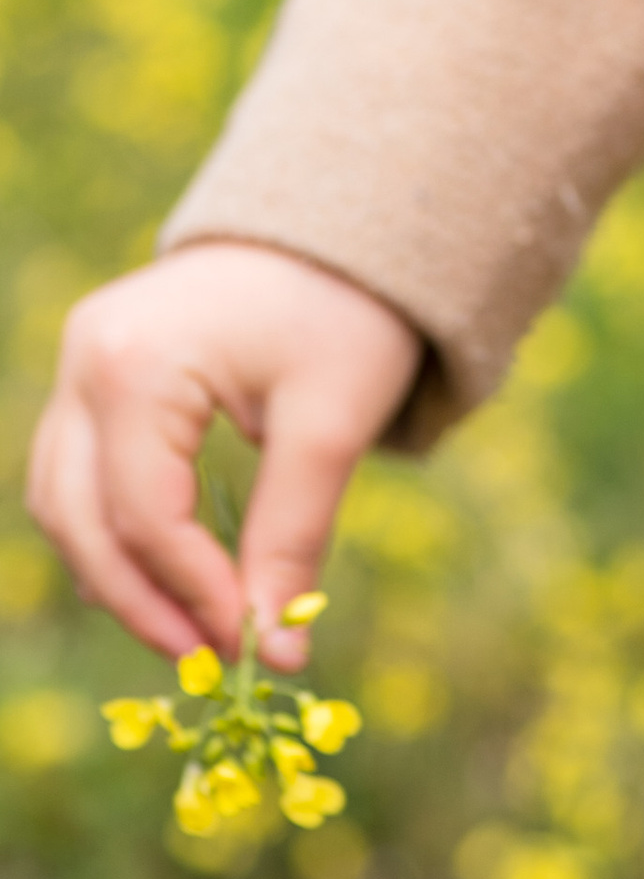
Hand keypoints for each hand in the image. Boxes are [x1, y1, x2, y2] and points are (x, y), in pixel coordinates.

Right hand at [28, 243, 421, 672]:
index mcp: (135, 363)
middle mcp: (86, 358)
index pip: (146, 515)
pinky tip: (168, 575)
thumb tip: (281, 654)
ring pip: (62, 502)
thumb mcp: (333, 421)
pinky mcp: (98, 369)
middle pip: (79, 518)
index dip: (193, 592)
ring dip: (116, 574)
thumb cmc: (345, 308)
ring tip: (190, 630)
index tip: (249, 644)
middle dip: (139, 601)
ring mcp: (81, 360)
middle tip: (207, 660)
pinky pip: (78, 472)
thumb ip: (295, 536)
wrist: (342, 218)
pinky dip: (114, 530)